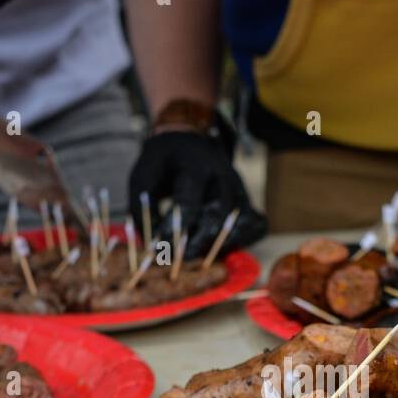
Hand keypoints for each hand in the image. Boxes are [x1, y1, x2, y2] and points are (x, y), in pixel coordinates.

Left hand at [128, 117, 266, 259]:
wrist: (189, 140)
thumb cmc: (163, 162)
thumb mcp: (142, 176)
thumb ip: (143, 208)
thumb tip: (151, 244)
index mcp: (195, 165)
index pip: (189, 203)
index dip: (174, 230)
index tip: (158, 247)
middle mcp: (223, 176)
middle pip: (218, 217)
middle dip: (197, 242)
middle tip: (178, 257)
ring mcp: (239, 189)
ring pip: (241, 225)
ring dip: (219, 245)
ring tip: (197, 253)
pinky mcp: (247, 200)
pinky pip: (254, 227)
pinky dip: (240, 241)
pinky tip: (219, 246)